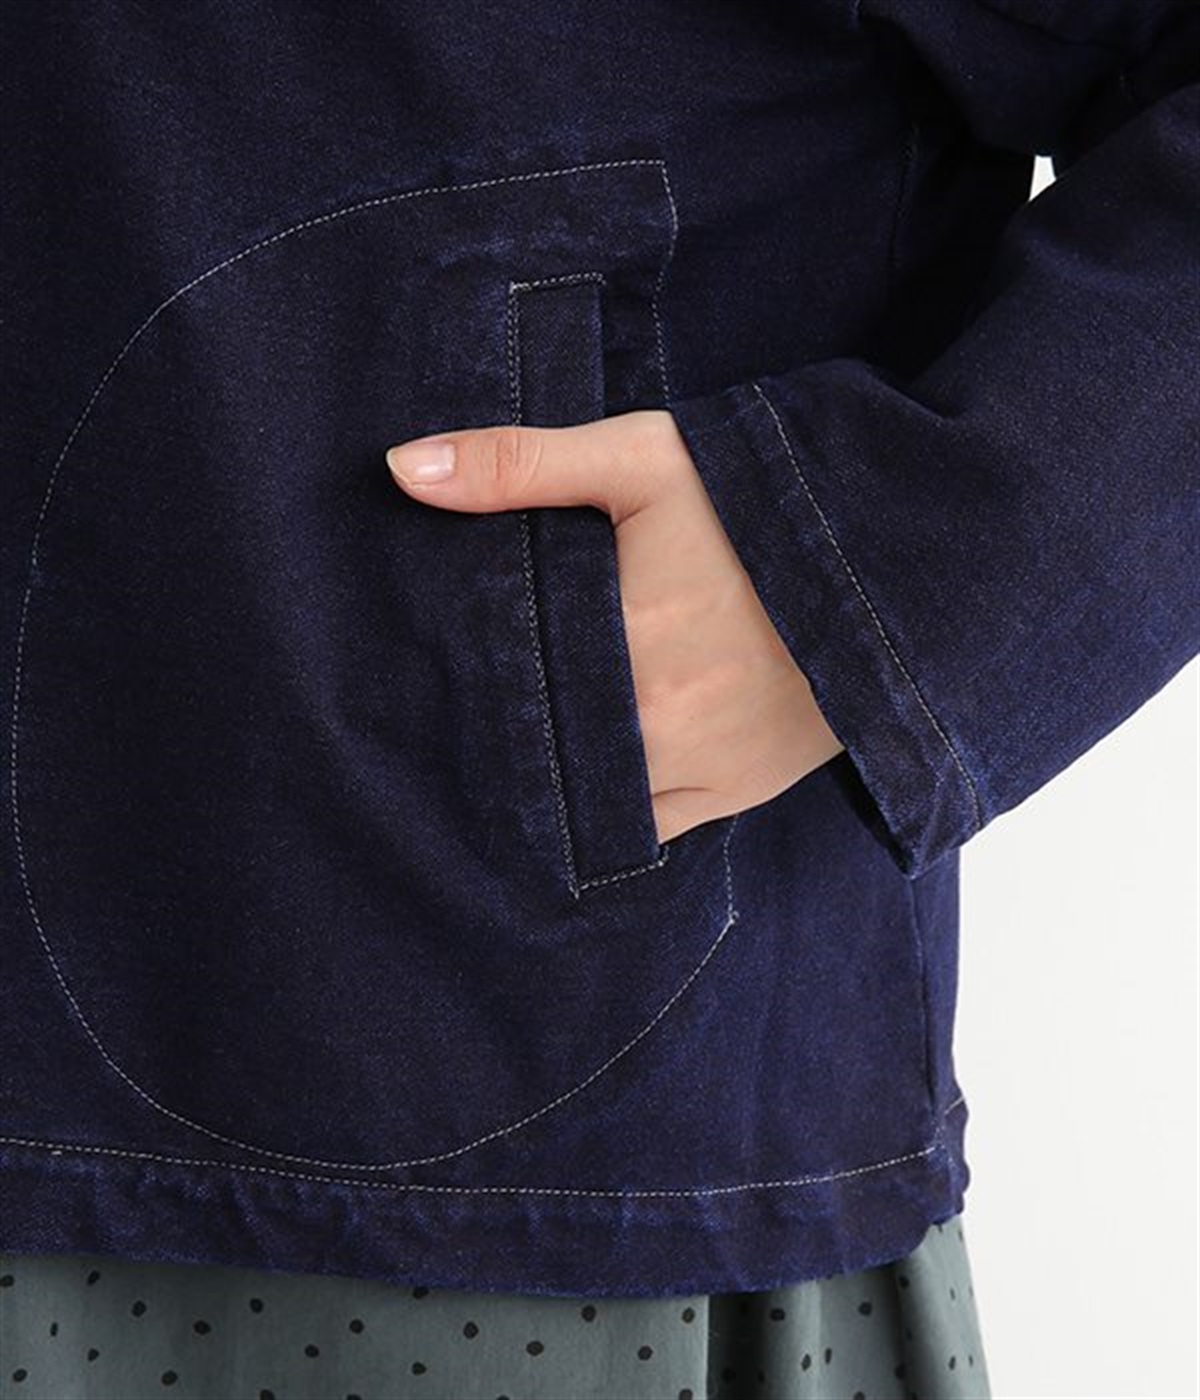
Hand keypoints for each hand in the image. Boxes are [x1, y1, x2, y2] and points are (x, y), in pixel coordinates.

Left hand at [385, 409, 845, 844]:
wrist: (895, 556)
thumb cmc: (762, 499)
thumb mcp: (642, 458)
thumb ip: (519, 464)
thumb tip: (403, 468)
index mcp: (621, 644)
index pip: (502, 693)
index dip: (463, 691)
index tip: (429, 682)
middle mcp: (655, 725)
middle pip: (540, 753)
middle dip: (502, 736)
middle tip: (454, 719)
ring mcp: (700, 769)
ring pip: (588, 798)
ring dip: (556, 776)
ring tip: (523, 742)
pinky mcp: (738, 792)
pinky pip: (648, 824)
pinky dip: (614, 805)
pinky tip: (591, 772)